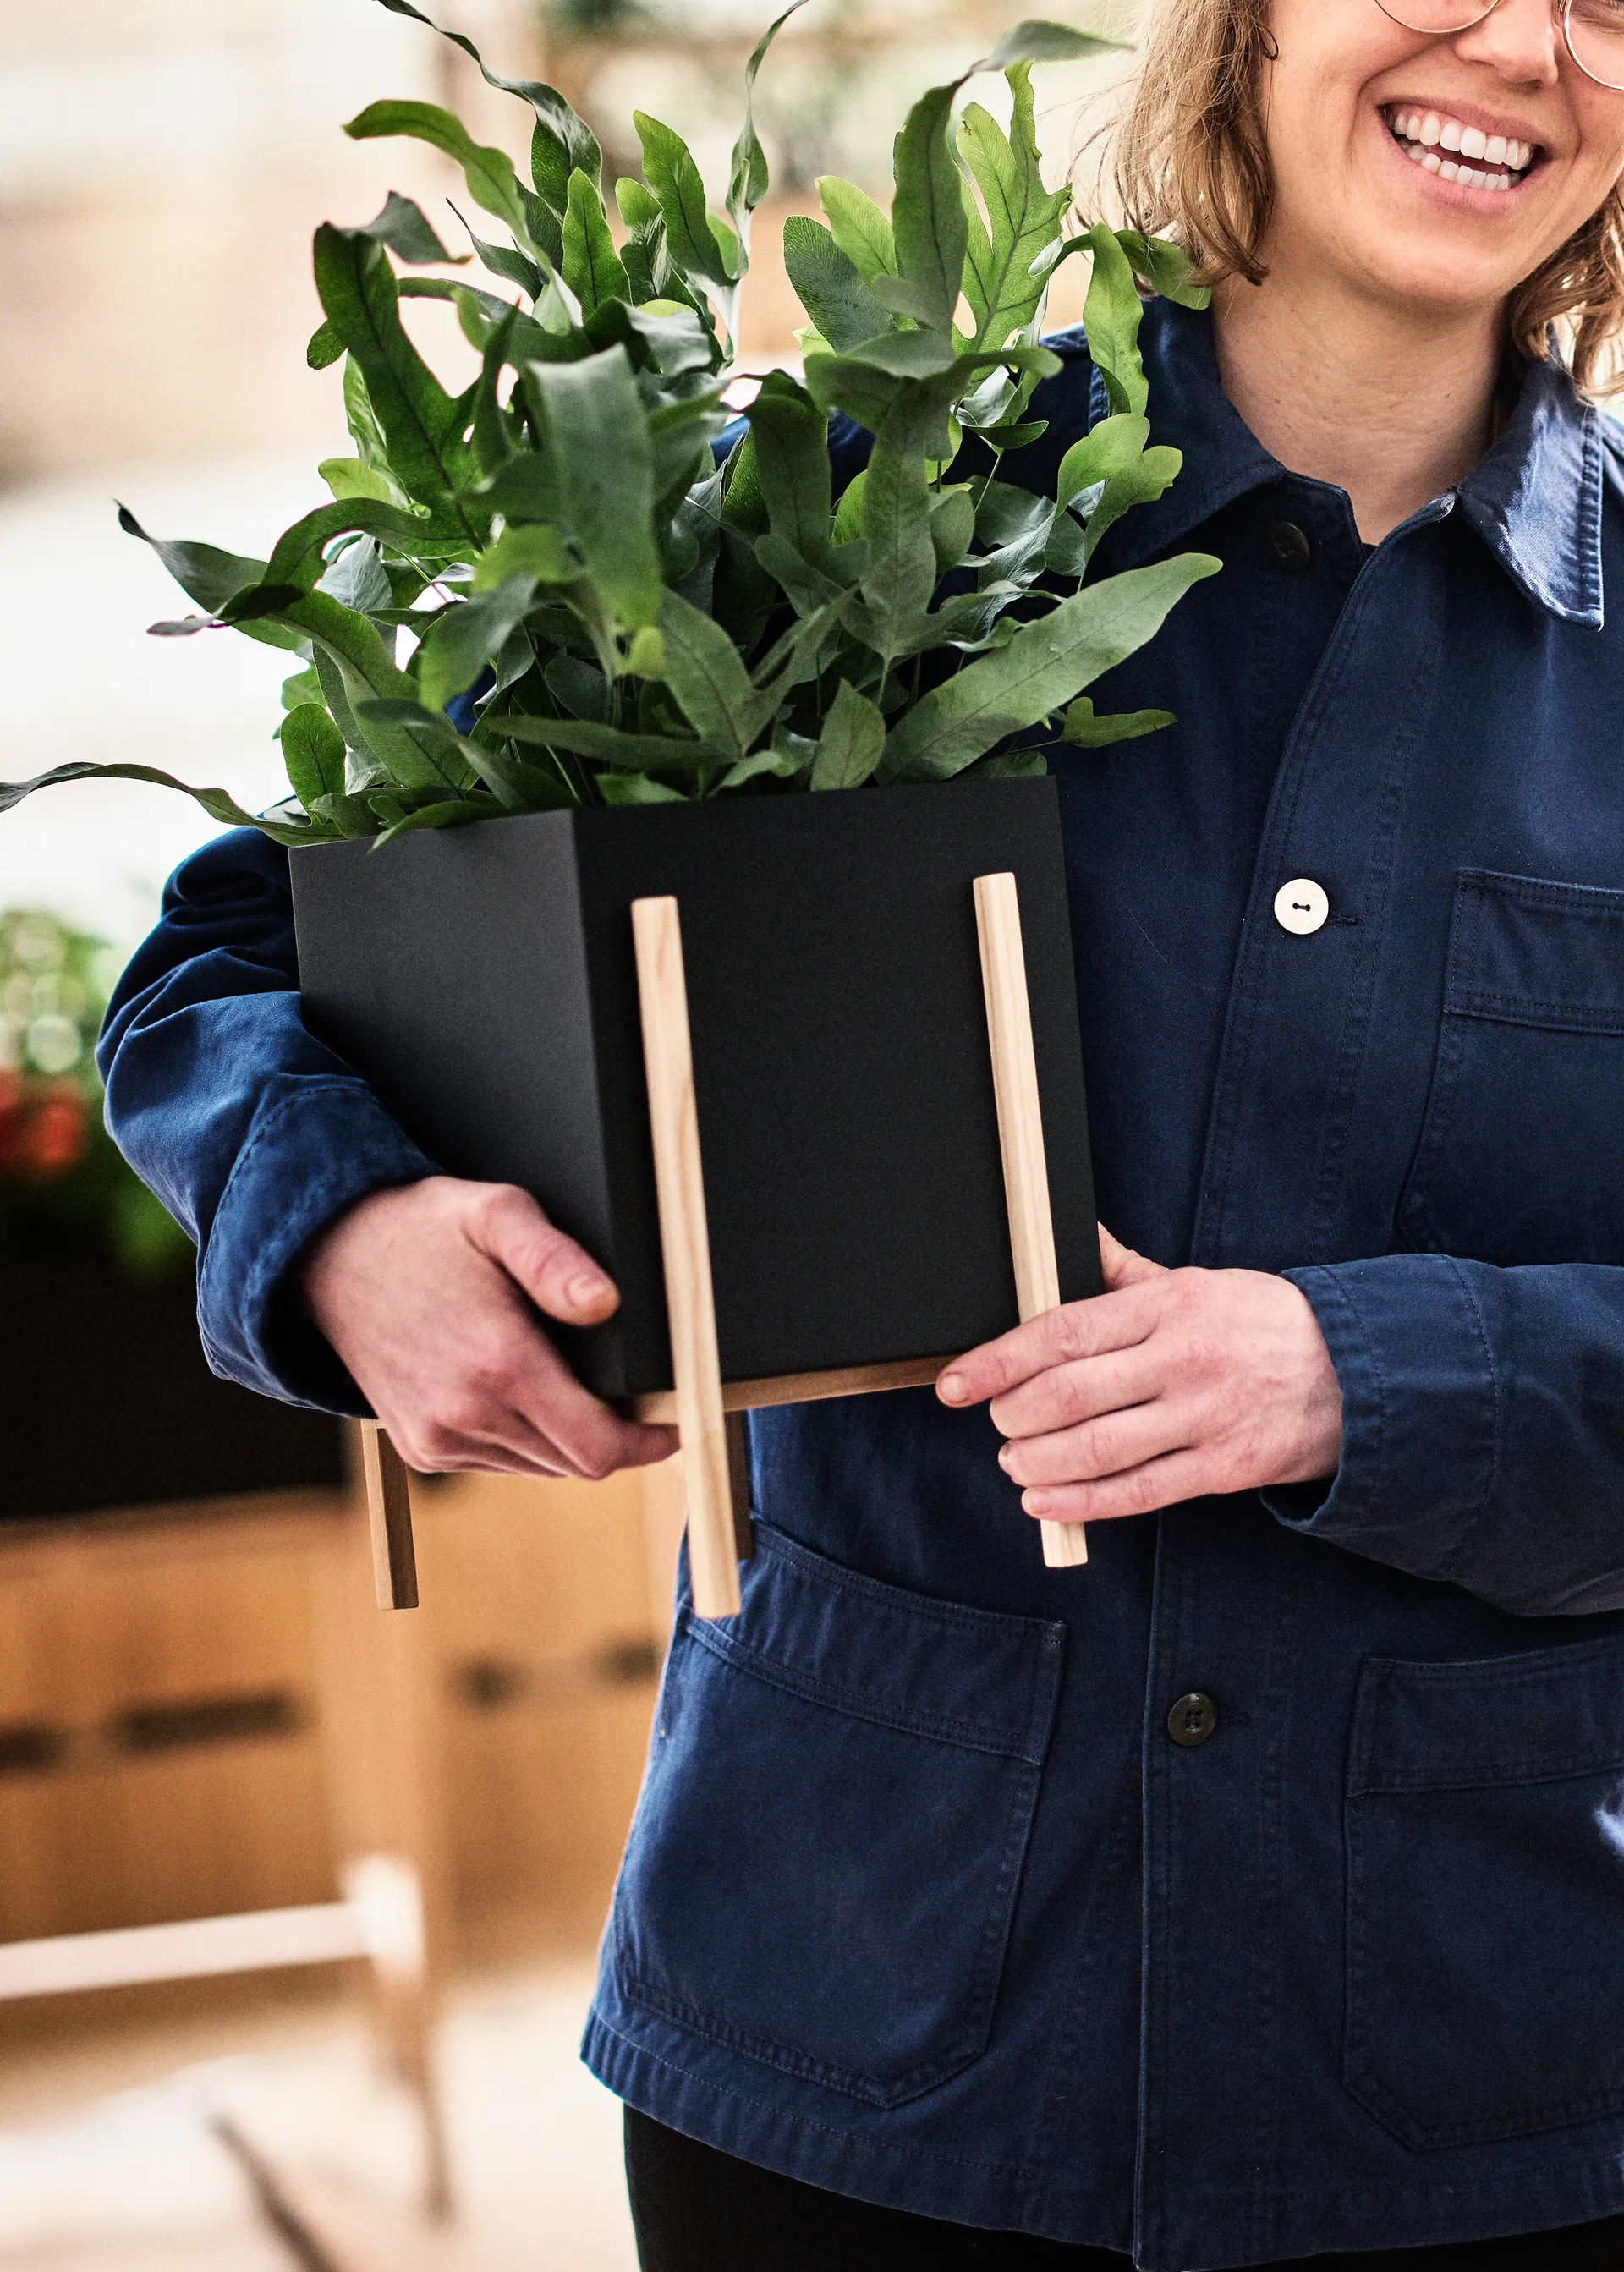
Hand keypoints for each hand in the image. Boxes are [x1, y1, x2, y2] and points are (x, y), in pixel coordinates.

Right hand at [302, 1176, 677, 1479]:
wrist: (328, 1256)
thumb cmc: (424, 1228)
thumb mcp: (496, 1212)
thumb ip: (556, 1259)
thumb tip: (606, 1305)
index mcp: (498, 1363)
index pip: (599, 1447)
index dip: (649, 1442)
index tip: (676, 1421)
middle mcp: (465, 1413)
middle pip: (578, 1463)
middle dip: (618, 1436)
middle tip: (636, 1394)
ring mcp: (439, 1438)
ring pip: (543, 1466)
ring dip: (571, 1437)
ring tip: (571, 1380)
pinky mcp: (421, 1449)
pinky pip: (502, 1461)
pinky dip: (528, 1438)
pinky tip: (521, 1388)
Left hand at [936, 1226, 1342, 1529]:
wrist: (1359, 1373)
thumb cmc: (1262, 1323)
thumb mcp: (1196, 1281)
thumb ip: (1124, 1271)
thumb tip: (1067, 1238)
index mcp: (1169, 1305)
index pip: (1063, 1331)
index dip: (998, 1361)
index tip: (956, 1382)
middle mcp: (1183, 1359)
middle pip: (1068, 1395)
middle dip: (1013, 1415)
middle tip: (994, 1421)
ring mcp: (1204, 1417)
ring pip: (1096, 1449)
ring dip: (1037, 1463)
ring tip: (1015, 1462)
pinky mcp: (1224, 1468)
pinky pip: (1138, 1492)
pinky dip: (1081, 1503)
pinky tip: (1044, 1502)